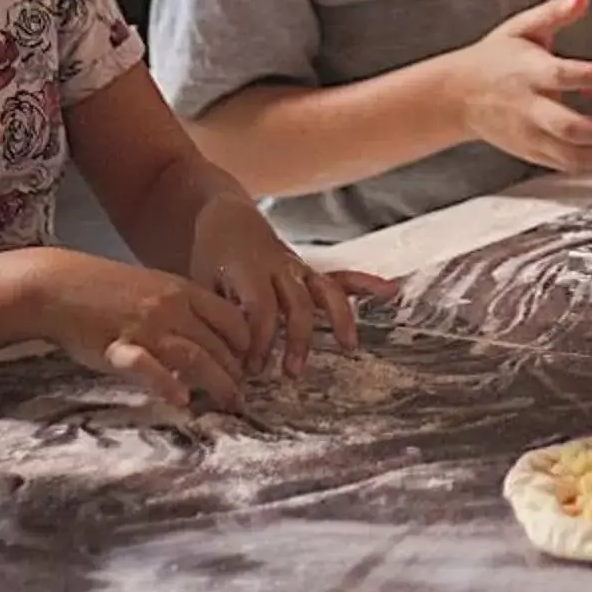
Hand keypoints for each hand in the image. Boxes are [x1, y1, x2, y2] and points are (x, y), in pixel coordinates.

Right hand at [25, 247, 256, 411]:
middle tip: (243, 395)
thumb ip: (181, 309)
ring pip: (195, 356)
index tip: (249, 364)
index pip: (231, 318)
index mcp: (182, 291)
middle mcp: (171, 307)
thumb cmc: (106, 289)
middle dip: (236, 372)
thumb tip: (208, 337)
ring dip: (217, 382)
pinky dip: (167, 384)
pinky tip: (181, 400)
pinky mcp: (118, 347)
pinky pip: (147, 367)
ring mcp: (146, 327)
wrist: (59, 285)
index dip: (246, 344)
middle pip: (218, 343)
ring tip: (230, 403)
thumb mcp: (153, 288)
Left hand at [188, 198, 383, 378]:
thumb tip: (212, 362)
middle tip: (290, 372)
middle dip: (297, 340)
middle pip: (296, 305)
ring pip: (324, 291)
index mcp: (248, 271)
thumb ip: (213, 320)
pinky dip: (366, 283)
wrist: (226, 218)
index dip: (258, 341)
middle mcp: (278, 268)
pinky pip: (340, 278)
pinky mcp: (309, 271)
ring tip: (349, 347)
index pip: (260, 310)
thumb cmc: (210, 258)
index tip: (252, 367)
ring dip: (338, 319)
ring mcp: (298, 268)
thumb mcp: (199, 286)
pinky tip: (391, 290)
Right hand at [450, 0, 591, 174]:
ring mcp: (531, 136)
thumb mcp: (519, 28)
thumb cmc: (494, 57)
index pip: (563, 76)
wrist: (457, 97)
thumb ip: (554, 13)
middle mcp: (530, 109)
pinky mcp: (533, 153)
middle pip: (570, 127)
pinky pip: (567, 165)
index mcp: (529, 73)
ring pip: (572, 155)